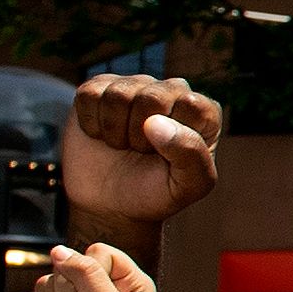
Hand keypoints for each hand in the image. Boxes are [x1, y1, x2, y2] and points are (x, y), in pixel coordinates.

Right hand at [63, 74, 222, 243]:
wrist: (109, 205)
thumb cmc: (155, 193)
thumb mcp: (188, 185)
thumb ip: (190, 154)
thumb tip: (155, 122)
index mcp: (203, 112)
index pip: (191, 106)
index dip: (171, 138)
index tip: (166, 157)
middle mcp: (172, 91)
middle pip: (152, 97)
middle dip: (139, 135)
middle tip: (140, 152)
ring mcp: (135, 86)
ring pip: (118, 94)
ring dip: (114, 130)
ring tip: (122, 144)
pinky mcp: (100, 89)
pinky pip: (89, 94)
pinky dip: (90, 123)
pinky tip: (100, 135)